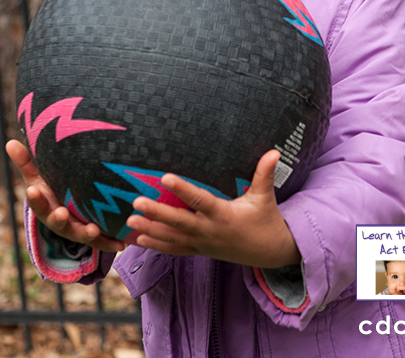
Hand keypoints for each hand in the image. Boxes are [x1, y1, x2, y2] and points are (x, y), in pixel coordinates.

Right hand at [5, 139, 125, 252]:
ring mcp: (75, 229)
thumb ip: (26, 161)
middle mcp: (59, 220)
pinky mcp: (92, 235)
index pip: (37, 202)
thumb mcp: (38, 176)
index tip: (32, 189)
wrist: (66, 210)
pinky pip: (101, 242)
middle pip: (57, 222)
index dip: (34, 197)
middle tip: (61, 214)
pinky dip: (110, 243)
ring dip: (86, 233)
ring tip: (94, 230)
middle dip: (58, 219)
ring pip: (79, 234)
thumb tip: (9, 142)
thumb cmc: (51, 188)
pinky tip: (121, 244)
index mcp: (45, 205)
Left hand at [126, 150, 299, 267]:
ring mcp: (203, 243)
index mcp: (224, 215)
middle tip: (137, 203)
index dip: (183, 189)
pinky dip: (158, 245)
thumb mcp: (265, 196)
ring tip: (129, 222)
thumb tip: (274, 151)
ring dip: (150, 230)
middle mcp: (210, 231)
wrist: (270, 252)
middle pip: (179, 222)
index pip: (199, 200)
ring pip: (172, 238)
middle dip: (157, 212)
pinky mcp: (200, 250)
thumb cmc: (266, 220)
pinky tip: (139, 238)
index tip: (165, 177)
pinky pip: (175, 249)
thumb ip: (264, 173)